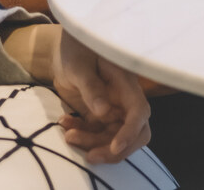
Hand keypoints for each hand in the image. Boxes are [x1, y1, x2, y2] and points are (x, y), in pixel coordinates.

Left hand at [51, 30, 151, 163]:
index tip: (114, 147)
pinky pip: (96, 134)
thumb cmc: (76, 49)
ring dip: (93, 143)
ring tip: (68, 135)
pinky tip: (65, 123)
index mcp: (126, 84)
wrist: (65, 48)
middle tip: (90, 156)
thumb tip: (103, 112)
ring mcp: (113, 109)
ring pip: (113, 138)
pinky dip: (82, 135)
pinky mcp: (99, 115)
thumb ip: (91, 86)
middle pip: (135, 134)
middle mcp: (124, 100)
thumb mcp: (79, 66)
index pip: (139, 112)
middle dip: (115, 150)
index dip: (131, 132)